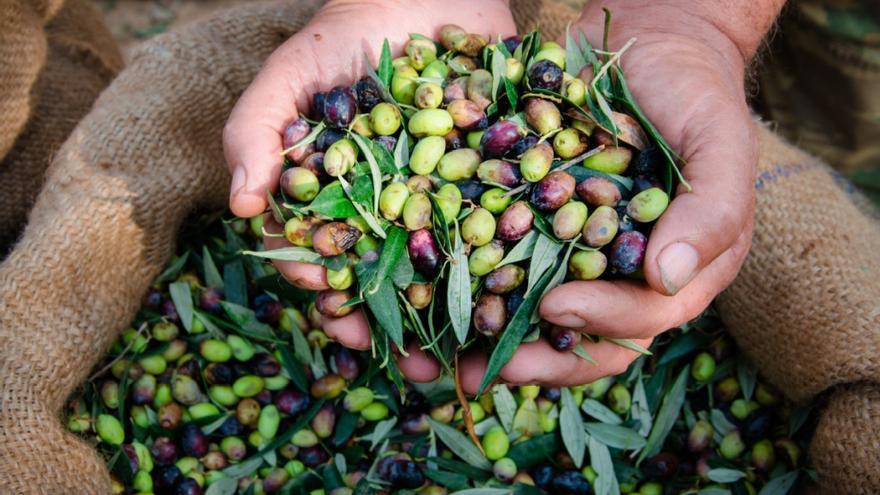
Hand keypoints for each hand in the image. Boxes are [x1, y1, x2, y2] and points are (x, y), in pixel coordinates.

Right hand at [224, 0, 515, 381]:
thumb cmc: (347, 30)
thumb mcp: (290, 74)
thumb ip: (256, 131)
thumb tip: (241, 207)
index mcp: (341, 199)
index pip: (330, 261)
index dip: (330, 295)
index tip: (342, 320)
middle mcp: (394, 207)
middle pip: (393, 277)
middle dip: (399, 323)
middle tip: (413, 363)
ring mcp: (449, 195)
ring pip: (452, 263)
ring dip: (459, 310)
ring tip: (472, 349)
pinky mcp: (498, 174)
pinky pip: (508, 220)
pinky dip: (516, 255)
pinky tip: (525, 290)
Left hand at [459, 3, 767, 392]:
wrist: (646, 39)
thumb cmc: (694, 90)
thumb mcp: (720, 142)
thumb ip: (712, 210)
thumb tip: (668, 277)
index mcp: (675, 271)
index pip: (641, 318)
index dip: (600, 321)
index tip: (556, 307)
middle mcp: (619, 273)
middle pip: (577, 337)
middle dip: (526, 359)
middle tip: (473, 369)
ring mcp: (570, 251)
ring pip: (526, 312)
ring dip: (477, 338)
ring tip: (423, 356)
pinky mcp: (530, 222)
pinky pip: (494, 260)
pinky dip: (458, 280)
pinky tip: (416, 289)